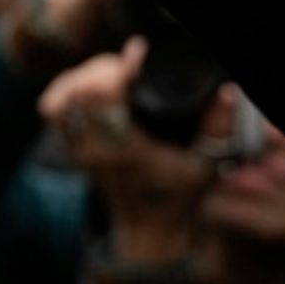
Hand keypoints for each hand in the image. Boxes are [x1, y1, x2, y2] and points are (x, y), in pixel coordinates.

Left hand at [41, 38, 209, 261]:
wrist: (149, 231)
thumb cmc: (179, 198)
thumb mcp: (207, 164)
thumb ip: (218, 128)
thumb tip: (228, 92)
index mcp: (126, 149)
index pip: (103, 95)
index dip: (117, 68)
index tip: (137, 53)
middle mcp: (96, 148)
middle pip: (78, 90)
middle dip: (102, 68)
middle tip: (127, 64)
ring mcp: (80, 151)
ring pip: (61, 99)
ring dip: (83, 77)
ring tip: (112, 72)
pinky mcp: (73, 151)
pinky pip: (56, 113)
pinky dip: (69, 92)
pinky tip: (91, 84)